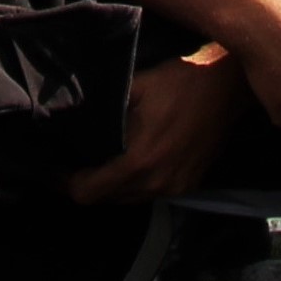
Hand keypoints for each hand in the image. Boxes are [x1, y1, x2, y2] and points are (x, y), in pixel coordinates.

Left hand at [66, 48, 247, 205]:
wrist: (229, 85)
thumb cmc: (180, 80)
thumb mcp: (134, 86)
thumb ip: (100, 106)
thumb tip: (65, 112)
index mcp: (139, 163)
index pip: (87, 193)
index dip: (64, 182)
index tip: (51, 166)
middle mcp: (156, 185)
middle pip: (105, 200)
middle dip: (84, 184)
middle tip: (68, 161)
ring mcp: (175, 188)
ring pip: (128, 199)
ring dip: (109, 185)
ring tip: (94, 161)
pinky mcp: (189, 184)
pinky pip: (149, 193)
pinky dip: (133, 183)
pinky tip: (127, 160)